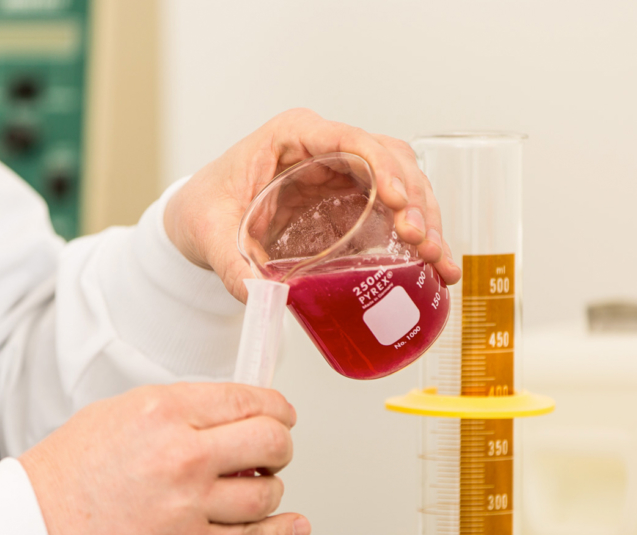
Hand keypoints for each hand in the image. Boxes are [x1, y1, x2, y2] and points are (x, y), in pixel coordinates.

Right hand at [19, 382, 308, 534]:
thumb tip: (231, 414)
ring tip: (252, 487)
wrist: (30, 529)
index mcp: (165, 411)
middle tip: (272, 450)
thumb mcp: (121, 412)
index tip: (280, 415)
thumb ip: (182, 411)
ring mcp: (188, 507)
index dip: (277, 407)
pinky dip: (283, 533)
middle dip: (281, 444)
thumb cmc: (67, 471)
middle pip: (271, 442)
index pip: (250, 400)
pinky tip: (294, 526)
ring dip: (270, 489)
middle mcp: (183, 455)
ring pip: (267, 494)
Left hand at [163, 108, 461, 302]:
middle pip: (389, 159)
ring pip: (402, 182)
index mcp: (292, 135)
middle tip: (421, 241)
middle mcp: (325, 146)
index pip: (349, 138)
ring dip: (426, 219)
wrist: (199, 218)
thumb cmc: (205, 207)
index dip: (381, 166)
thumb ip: (231, 263)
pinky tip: (434, 265)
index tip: (399, 200)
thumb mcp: (210, 233)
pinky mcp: (352, 200)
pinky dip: (417, 235)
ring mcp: (344, 172)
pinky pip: (395, 209)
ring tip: (436, 260)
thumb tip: (259, 297)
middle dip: (414, 199)